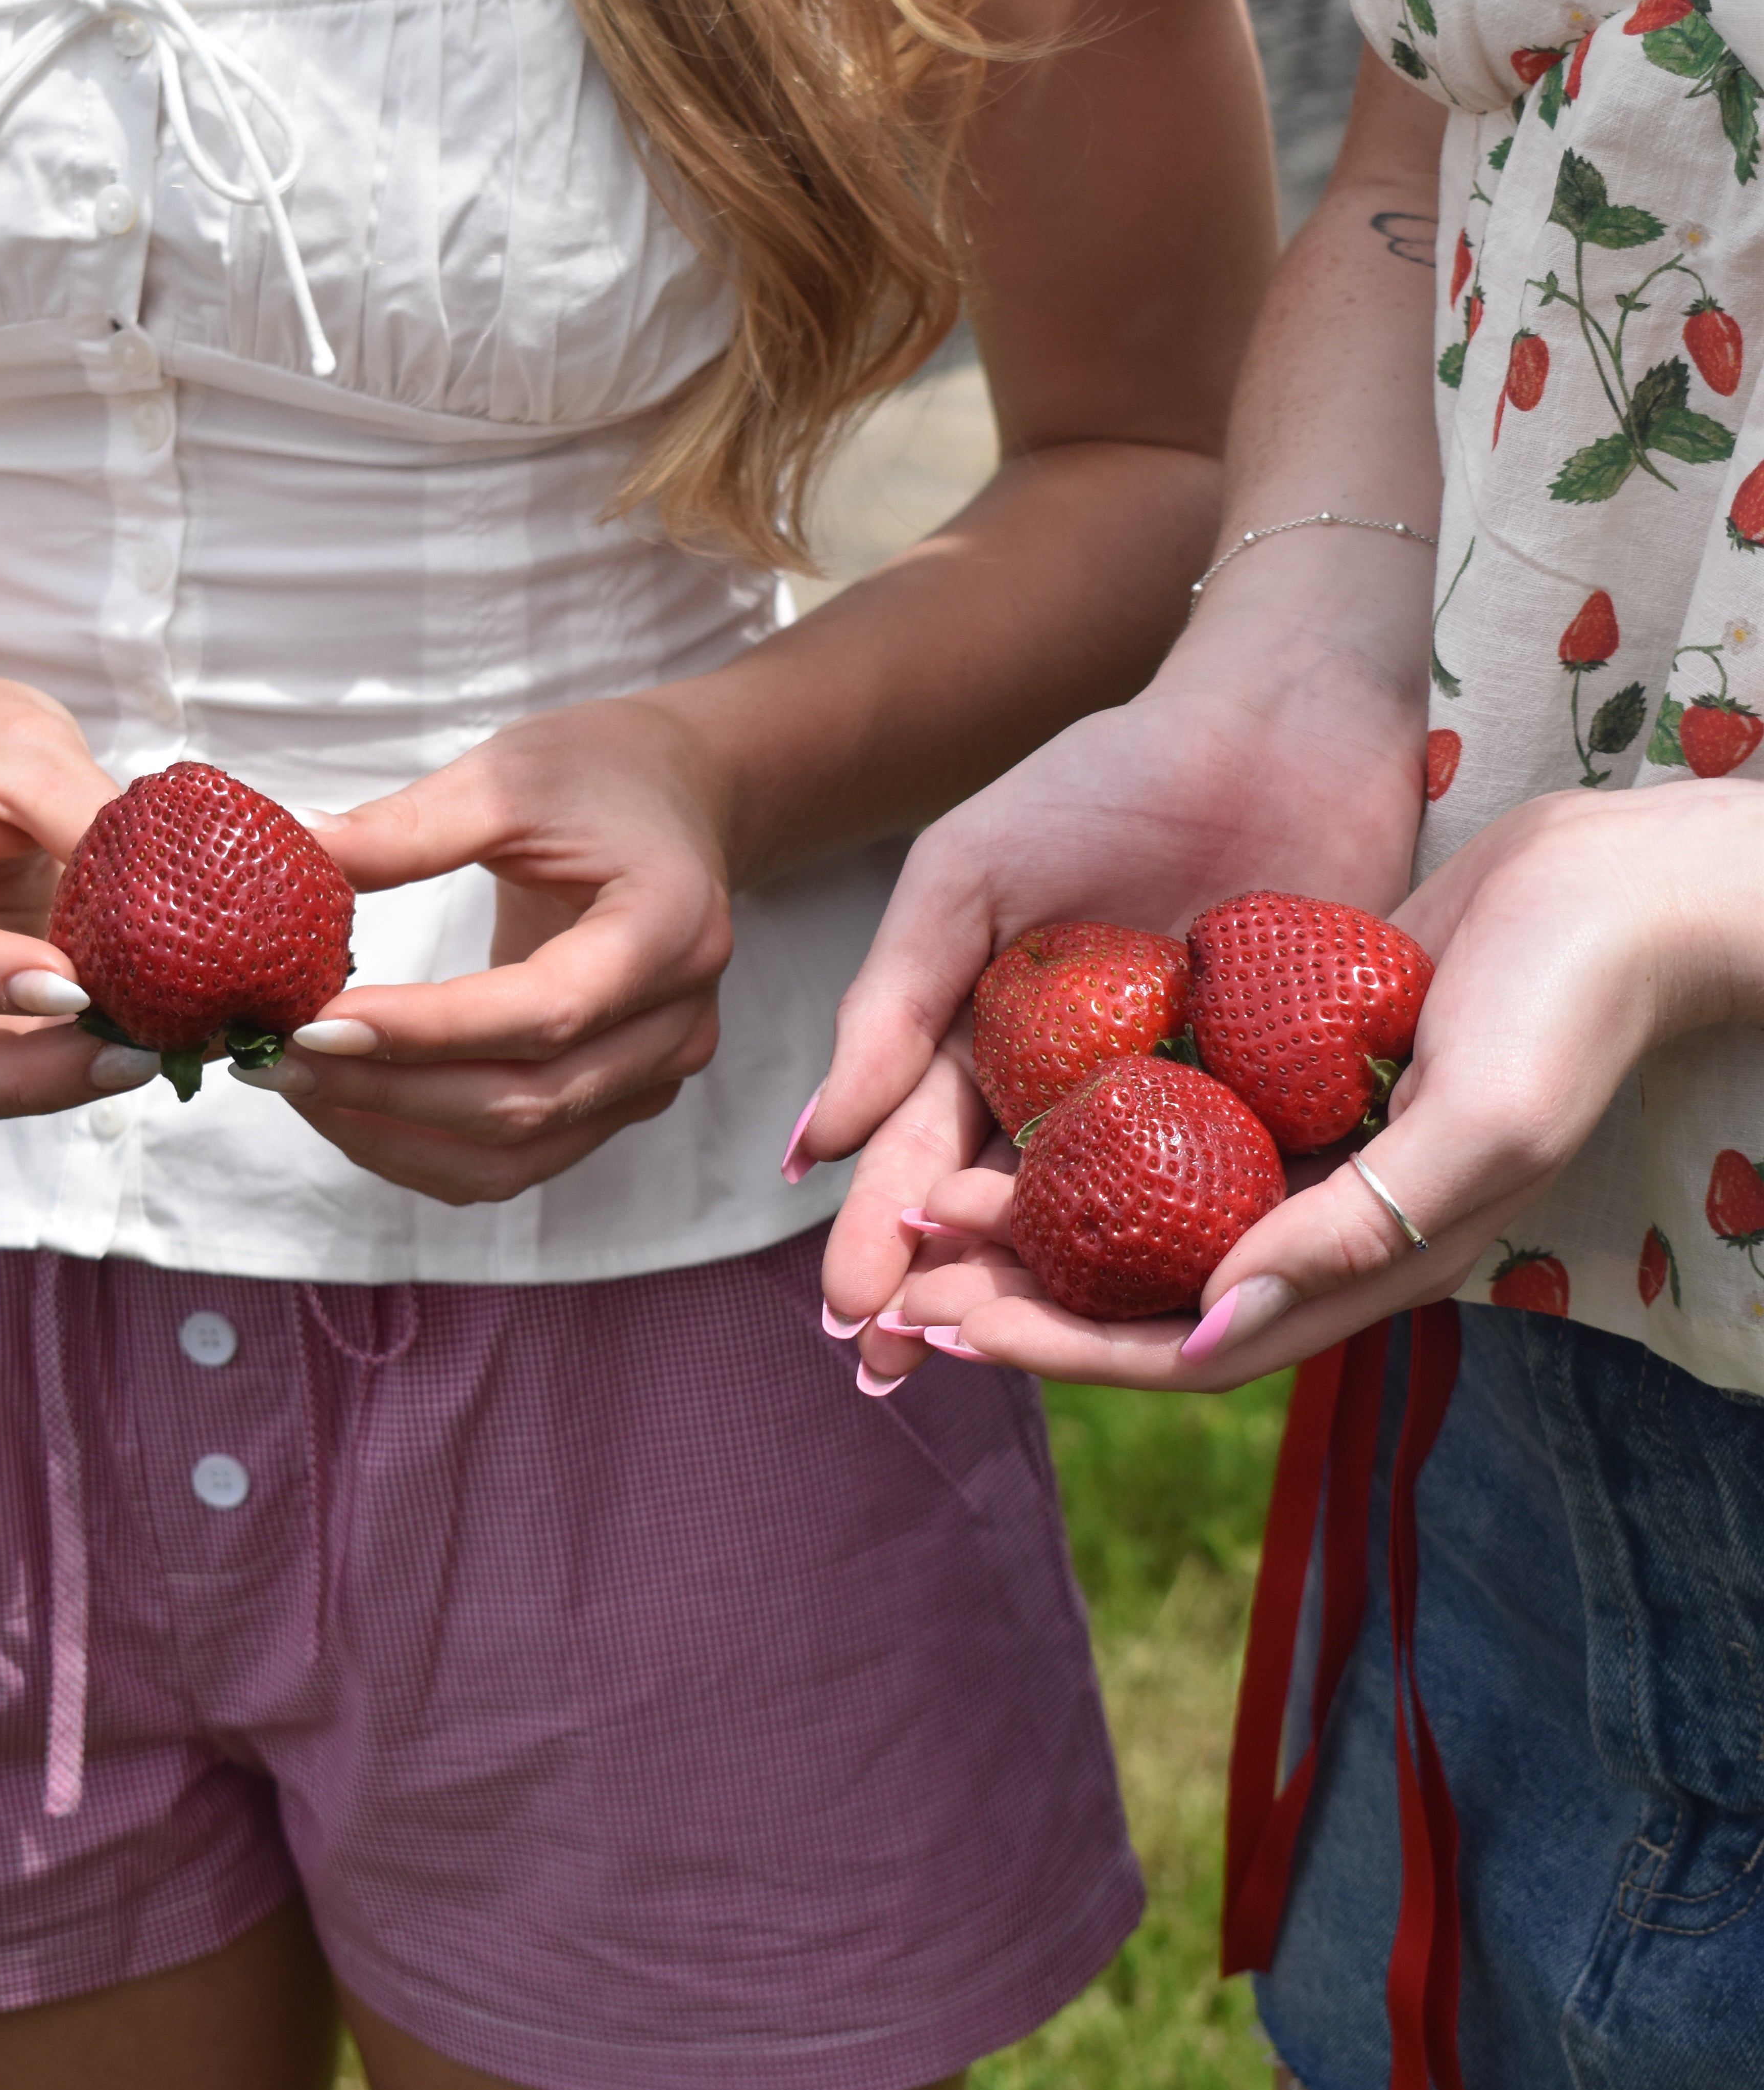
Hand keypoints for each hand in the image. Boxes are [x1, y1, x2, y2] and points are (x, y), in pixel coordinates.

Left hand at [232, 697, 734, 1203]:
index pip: (544, 1011)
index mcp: (671, 930)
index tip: (315, 1020)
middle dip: (388, 1092)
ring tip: (297, 1086)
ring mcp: (655, 1074)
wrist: (679, 800)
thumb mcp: (511, 775)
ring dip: (395, 1136)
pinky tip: (350, 1106)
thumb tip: (295, 849)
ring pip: (516, 1155)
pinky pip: (516, 1161)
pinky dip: (423, 1148)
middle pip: (526, 1102)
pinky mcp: (618, 1100)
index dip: (425, 1031)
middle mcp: (679, 1022)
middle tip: (274, 1060)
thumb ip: (410, 828)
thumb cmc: (601, 776)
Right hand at [815, 660, 1425, 1340]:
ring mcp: (1174, 1108)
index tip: (852, 1312)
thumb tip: (811, 1146)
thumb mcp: (969, 873)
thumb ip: (894, 1002)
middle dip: (947, 1296)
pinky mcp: (1276, 1107)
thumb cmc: (1106, 776)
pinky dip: (1190, 1258)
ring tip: (1006, 1365)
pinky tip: (1164, 1320)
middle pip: (1000, 1216)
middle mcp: (1075, 1094)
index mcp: (992, 1045)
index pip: (919, 1158)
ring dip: (1051, 1301)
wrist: (1278, 718)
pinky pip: (1227, 1199)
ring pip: (1104, 1230)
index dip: (880, 1237)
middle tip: (896, 1371)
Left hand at [863, 778, 1763, 1389]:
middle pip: (1149, 1290)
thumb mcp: (1476, 1126)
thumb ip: (1350, 1229)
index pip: (1188, 1342)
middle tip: (902, 1276)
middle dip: (1026, 1296)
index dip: (1067, 1349)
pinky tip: (1021, 1114)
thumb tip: (1211, 1322)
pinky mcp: (1300, 1073)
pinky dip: (1100, 1139)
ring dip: (1045, 1220)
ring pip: (1151, 1213)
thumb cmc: (1573, 1001)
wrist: (1621, 887)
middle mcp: (1329, 1221)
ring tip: (934, 1201)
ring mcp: (1312, 1147)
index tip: (950, 1327)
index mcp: (1370, 1260)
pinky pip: (1181, 1129)